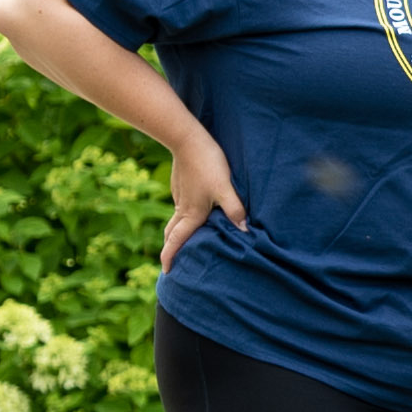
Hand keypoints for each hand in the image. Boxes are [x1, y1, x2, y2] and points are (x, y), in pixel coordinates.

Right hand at [160, 133, 245, 272]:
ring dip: (177, 234)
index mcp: (191, 213)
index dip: (170, 257)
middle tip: (172, 262)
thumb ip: (235, 210)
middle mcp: (182, 207)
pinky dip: (183, 218)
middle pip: (172, 233)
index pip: (177, 240)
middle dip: (171, 248)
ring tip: (184, 243)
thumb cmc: (208, 164)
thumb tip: (244, 231)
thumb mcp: (225, 188)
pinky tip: (194, 215)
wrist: (188, 140)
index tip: (167, 271)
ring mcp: (180, 196)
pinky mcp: (181, 186)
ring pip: (176, 220)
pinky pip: (180, 207)